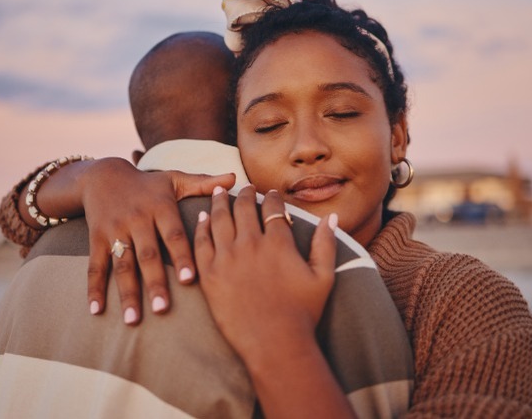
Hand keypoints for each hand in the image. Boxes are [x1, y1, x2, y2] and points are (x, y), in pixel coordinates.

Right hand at [82, 157, 234, 324]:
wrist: (102, 175)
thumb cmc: (148, 183)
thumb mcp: (174, 179)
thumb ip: (204, 183)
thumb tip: (234, 178)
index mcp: (160, 208)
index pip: (173, 235)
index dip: (181, 256)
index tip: (190, 279)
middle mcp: (137, 220)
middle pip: (147, 255)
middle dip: (155, 283)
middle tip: (162, 309)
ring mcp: (115, 230)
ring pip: (122, 265)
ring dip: (127, 294)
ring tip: (133, 321)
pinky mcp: (97, 239)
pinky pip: (95, 266)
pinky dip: (94, 289)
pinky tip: (96, 311)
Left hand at [193, 185, 337, 362]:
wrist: (275, 344)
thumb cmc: (303, 313)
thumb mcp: (323, 277)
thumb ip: (326, 243)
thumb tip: (330, 217)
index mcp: (278, 242)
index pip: (273, 208)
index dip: (272, 197)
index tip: (270, 193)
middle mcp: (250, 243)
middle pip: (243, 208)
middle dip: (244, 194)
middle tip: (243, 188)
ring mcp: (227, 258)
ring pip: (219, 219)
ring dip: (219, 202)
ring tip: (218, 192)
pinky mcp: (209, 274)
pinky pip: (201, 242)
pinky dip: (201, 226)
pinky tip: (202, 218)